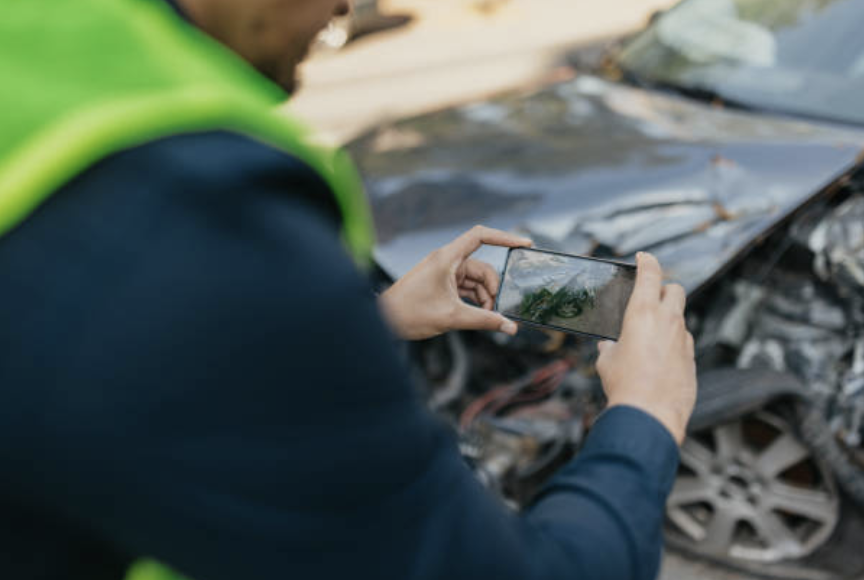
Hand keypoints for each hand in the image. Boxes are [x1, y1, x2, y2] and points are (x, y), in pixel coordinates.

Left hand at [379, 226, 531, 340]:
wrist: (382, 321)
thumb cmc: (409, 313)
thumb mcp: (452, 317)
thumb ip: (484, 320)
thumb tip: (510, 327)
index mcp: (447, 258)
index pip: (480, 236)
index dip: (504, 237)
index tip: (525, 245)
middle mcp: (446, 261)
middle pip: (482, 267)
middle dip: (492, 288)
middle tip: (495, 311)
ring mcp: (443, 272)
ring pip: (474, 280)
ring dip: (484, 297)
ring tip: (487, 317)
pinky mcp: (440, 284)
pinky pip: (465, 287)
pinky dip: (474, 300)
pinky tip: (479, 315)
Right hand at [595, 252, 696, 444]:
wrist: (650, 414)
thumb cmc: (624, 385)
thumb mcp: (606, 361)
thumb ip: (609, 347)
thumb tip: (609, 346)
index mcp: (642, 313)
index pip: (650, 274)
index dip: (648, 261)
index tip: (644, 257)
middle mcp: (668, 321)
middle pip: (675, 289)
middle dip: (664, 288)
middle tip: (651, 297)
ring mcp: (683, 340)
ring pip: (680, 318)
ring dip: (668, 320)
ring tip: (649, 337)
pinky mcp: (691, 359)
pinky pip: (683, 342)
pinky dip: (673, 343)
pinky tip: (659, 359)